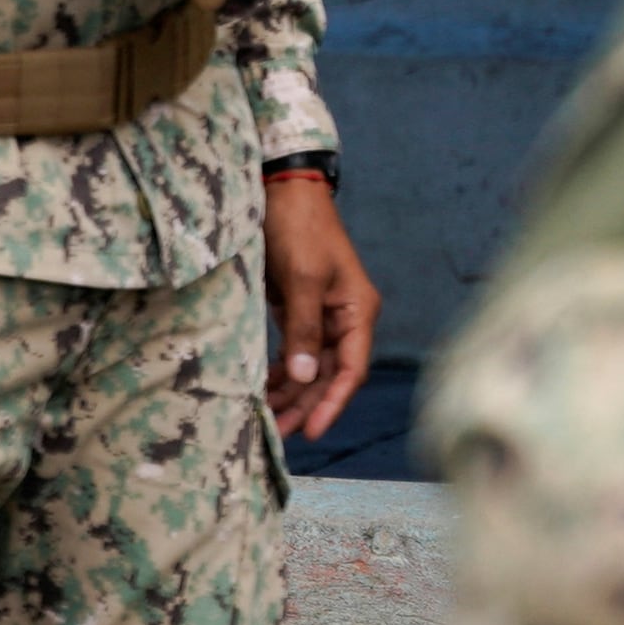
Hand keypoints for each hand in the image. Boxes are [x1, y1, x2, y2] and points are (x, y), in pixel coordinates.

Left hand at [263, 171, 379, 443]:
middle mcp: (345, 319)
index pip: (350, 370)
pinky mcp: (300, 312)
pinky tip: (266, 389)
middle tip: (280, 433)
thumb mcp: (300, 279)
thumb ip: (303, 329)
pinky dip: (283, 371)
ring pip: (311, 368)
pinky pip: (297, 352)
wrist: (282, 191)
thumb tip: (305, 376)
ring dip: (293, 393)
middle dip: (306, 404)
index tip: (313, 431)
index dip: (332, 403)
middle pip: (329, 375)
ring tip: (268, 418)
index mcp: (357, 311)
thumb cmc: (298, 229)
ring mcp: (322, 316)